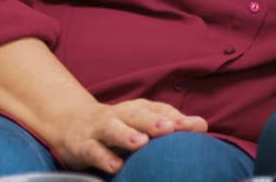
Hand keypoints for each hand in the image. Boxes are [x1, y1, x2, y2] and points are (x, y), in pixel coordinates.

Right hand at [50, 99, 207, 173]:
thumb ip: (170, 124)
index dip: (177, 117)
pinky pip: (93, 150)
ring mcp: (100, 129)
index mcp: (137, 109)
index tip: (197, 126)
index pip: (159, 110)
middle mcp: (120, 115)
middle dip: (153, 121)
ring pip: (112, 128)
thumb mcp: (142, 122)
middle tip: (170, 128)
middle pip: (137, 115)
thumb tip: (203, 125)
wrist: (72, 124)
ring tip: (140, 143)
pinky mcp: (83, 145)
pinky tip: (116, 166)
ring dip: (126, 134)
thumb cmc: (118, 125)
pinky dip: (103, 157)